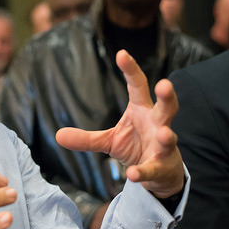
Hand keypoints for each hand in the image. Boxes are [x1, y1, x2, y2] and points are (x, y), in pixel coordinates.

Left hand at [56, 50, 183, 198]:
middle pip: (166, 107)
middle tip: (165, 84)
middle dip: (168, 96)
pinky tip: (132, 174)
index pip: (138, 86)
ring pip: (170, 137)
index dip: (131, 70)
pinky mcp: (162, 167)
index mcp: (142, 110)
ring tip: (166, 134)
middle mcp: (157, 124)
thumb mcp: (109, 141)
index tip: (121, 53)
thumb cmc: (136, 147)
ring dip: (168, 135)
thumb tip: (58, 135)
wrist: (158, 174)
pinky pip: (153, 169)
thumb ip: (86, 138)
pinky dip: (142, 172)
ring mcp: (164, 145)